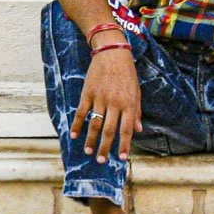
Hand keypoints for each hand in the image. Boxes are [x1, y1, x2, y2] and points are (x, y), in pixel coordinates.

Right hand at [72, 48, 141, 163]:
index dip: (123, 145)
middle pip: (109, 130)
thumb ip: (137, 112)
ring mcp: (100, 98)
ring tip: (88, 152)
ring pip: (94, 124)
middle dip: (104, 147)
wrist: (112, 52)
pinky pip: (81, 112)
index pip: (126, 129)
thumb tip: (139, 130)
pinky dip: (77, 125)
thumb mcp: (136, 91)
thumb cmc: (127, 73)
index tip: (121, 158)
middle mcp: (114, 103)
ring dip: (90, 140)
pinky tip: (74, 135)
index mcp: (128, 104)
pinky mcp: (87, 93)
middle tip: (100, 161)